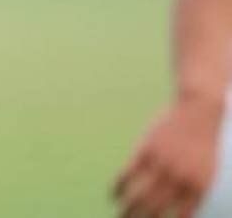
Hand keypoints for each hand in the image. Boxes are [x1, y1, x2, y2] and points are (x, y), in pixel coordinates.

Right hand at [114, 96, 223, 217]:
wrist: (199, 112)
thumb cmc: (203, 143)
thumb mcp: (206, 172)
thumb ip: (192, 191)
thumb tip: (178, 212)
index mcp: (198, 188)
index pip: (179, 217)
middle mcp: (179, 180)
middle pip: (155, 209)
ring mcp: (161, 165)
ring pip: (139, 195)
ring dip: (127, 208)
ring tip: (119, 215)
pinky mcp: (146, 150)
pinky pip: (128, 174)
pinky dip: (118, 186)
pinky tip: (112, 193)